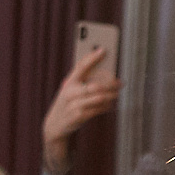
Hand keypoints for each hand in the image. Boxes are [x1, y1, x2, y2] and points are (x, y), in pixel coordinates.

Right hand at [40, 45, 121, 166]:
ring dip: (111, 95)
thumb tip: (104, 74)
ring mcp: (74, 105)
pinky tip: (110, 104)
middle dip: (110, 84)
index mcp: (68, 82)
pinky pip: (98, 109)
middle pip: (95, 85)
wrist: (54, 125)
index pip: (81, 66)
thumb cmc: (67, 103)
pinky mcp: (79, 116)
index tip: (103, 50)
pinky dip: (106, 106)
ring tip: (117, 93)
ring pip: (99, 98)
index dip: (92, 57)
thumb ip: (82, 81)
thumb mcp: (69, 90)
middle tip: (120, 82)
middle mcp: (70, 92)